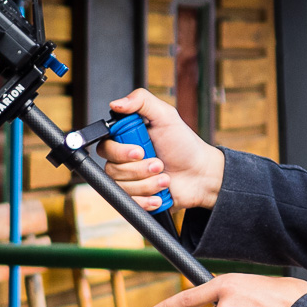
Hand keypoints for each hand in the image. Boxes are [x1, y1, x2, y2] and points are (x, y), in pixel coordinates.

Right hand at [100, 88, 225, 210]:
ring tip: (165, 178)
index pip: (105, 147)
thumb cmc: (185, 145)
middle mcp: (123, 161)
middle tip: (160, 163)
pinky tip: (160, 194)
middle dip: (139, 169)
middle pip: (111, 169)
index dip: (120, 152)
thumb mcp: (166, 116)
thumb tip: (116, 103)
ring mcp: (129, 181)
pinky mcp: (137, 199)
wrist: (201, 175)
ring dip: (148, 184)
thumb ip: (141, 101)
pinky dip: (147, 200)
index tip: (140, 151)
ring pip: (122, 188)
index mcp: (125, 140)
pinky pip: (130, 204)